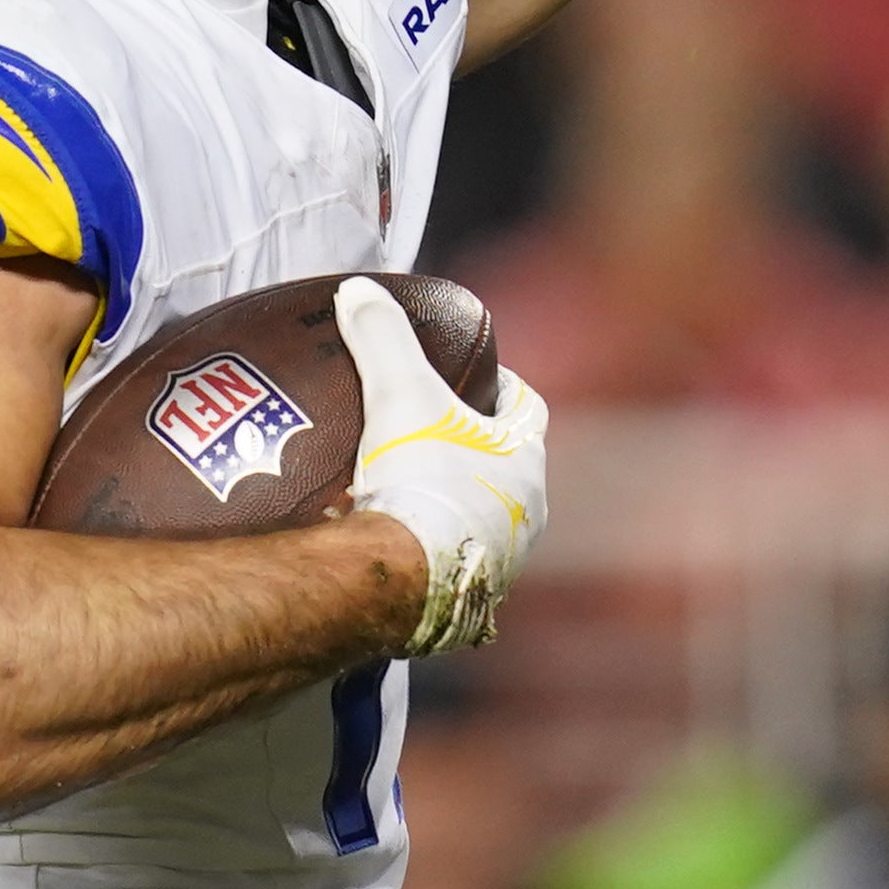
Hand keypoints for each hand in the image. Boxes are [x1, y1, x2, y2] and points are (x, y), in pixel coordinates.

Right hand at [337, 277, 549, 652]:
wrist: (401, 580)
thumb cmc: (419, 482)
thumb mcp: (399, 393)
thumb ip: (383, 338)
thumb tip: (360, 292)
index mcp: (526, 459)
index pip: (526, 406)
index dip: (500, 386)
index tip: (471, 376)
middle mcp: (527, 512)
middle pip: (508, 464)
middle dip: (476, 447)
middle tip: (431, 431)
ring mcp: (502, 559)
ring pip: (485, 517)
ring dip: (456, 500)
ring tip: (409, 485)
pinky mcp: (467, 596)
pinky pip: (455, 560)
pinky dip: (433, 545)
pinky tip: (398, 539)